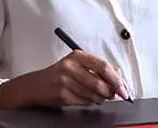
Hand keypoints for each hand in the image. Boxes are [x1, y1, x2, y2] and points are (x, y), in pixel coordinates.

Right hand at [0, 50, 129, 107]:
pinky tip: (85, 99)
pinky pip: (84, 102)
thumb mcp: (77, 66)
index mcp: (77, 56)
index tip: (123, 87)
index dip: (116, 78)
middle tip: (114, 95)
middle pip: (100, 82)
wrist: (33, 86)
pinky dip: (88, 102)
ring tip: (97, 96)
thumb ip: (97, 69)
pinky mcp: (61, 94)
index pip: (104, 66)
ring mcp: (65, 80)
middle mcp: (70, 66)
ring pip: (94, 94)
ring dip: (100, 98)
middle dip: (110, 91)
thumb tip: (119, 77)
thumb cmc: (58, 75)